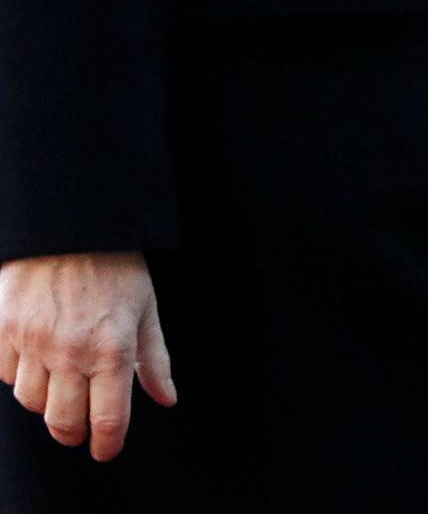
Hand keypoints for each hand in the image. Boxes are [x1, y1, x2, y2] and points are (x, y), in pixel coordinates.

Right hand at [0, 252, 173, 462]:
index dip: (106, 443)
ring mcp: (35, 341)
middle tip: (81, 426)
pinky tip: (38, 355)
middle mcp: (72, 350)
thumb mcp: (146, 307)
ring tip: (62, 381)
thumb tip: (167, 398)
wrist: (73, 223)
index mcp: (112, 347)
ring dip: (47, 400)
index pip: (107, 419)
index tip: (105, 449)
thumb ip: (154, 359)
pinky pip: (8, 375)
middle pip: (62, 423)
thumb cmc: (116, 265)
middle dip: (73, 432)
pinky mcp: (6, 330)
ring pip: (31, 403)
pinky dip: (22, 374)